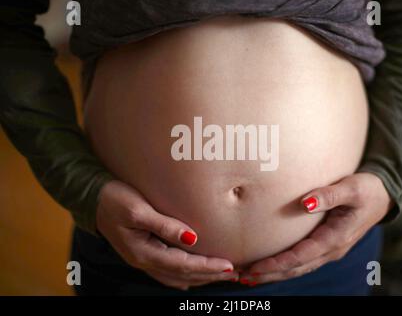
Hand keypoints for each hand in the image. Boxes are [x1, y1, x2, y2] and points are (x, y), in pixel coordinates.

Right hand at [96, 180, 237, 289]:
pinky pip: (168, 272)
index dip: (207, 267)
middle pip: (183, 275)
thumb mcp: (138, 210)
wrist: (93, 199)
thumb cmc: (115, 200)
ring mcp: (143, 259)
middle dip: (209, 275)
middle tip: (234, 274)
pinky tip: (193, 277)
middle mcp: (144, 261)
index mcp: (144, 252)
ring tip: (221, 276)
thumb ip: (164, 225)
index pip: (183, 265)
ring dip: (200, 277)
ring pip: (177, 276)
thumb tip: (192, 238)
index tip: (228, 266)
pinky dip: (185, 276)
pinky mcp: (143, 252)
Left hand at [239, 172, 391, 284]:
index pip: (300, 257)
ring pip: (297, 268)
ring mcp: (328, 250)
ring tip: (248, 275)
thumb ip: (329, 195)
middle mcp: (331, 250)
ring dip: (273, 273)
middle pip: (295, 269)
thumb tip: (305, 203)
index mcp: (335, 239)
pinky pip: (301, 261)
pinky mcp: (325, 246)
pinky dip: (283, 266)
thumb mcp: (351, 188)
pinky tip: (268, 265)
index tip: (254, 267)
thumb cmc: (367, 189)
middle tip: (241, 277)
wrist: (383, 196)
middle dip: (268, 275)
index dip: (276, 264)